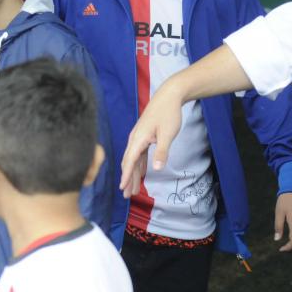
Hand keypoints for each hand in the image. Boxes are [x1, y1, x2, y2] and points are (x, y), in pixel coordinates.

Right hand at [120, 79, 184, 196]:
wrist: (168, 96)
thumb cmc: (168, 114)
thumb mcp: (167, 134)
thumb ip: (161, 152)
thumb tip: (156, 169)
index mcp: (138, 139)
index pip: (130, 161)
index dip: (126, 176)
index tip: (122, 189)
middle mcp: (135, 139)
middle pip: (128, 162)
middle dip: (127, 179)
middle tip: (126, 195)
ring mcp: (138, 137)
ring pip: (133, 159)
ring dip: (133, 174)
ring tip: (133, 188)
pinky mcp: (144, 136)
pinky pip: (138, 154)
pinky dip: (138, 165)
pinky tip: (141, 173)